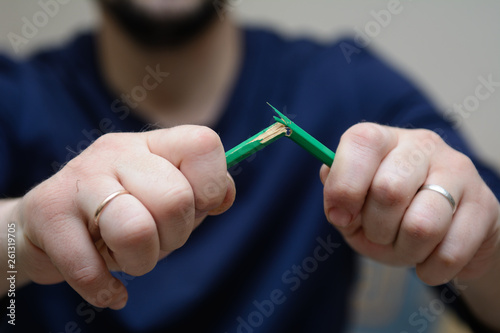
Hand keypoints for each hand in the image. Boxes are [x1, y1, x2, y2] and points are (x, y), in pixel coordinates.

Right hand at [14, 126, 234, 308]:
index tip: (195, 209)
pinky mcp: (47, 212)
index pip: (204, 145)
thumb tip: (223, 197)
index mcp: (154, 144)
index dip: (210, 187)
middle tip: (155, 240)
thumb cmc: (122, 214)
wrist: (46, 225)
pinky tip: (110, 290)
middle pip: (175, 199)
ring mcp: (80, 178)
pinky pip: (88, 267)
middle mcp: (117, 152)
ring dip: (140, 261)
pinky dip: (105, 290)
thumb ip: (203, 194)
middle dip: (174, 237)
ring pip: (135, 231)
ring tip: (127, 256)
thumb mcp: (168, 198)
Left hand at [321, 123, 499, 284]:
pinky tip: (429, 259)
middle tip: (379, 234)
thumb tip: (337, 204)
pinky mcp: (485, 205)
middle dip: (375, 228)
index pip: (361, 143)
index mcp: (383, 139)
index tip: (340, 217)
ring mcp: (458, 171)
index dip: (343, 186)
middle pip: (388, 190)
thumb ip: (338, 200)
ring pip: (421, 226)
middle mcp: (422, 145)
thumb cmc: (390, 217)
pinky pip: (449, 253)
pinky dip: (430, 269)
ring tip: (405, 246)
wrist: (447, 233)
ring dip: (404, 251)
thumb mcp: (355, 208)